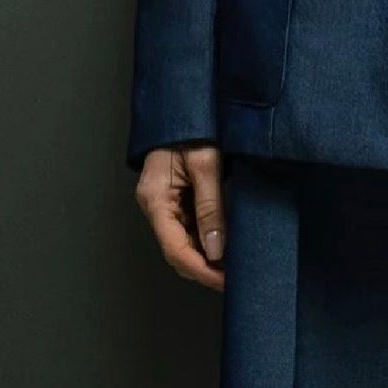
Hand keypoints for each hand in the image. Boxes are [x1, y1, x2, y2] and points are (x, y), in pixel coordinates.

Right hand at [135, 142, 226, 291]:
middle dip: (203, 268)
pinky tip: (222, 245)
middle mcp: (155, 204)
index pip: (174, 248)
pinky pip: (186, 226)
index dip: (200, 269)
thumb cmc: (192, 128)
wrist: (184, 106)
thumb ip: (210, 208)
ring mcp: (163, 201)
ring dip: (204, 256)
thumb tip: (216, 249)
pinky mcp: (174, 197)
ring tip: (231, 267)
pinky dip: (203, 239)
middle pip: (175, 249)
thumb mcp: (206, 165)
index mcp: (155, 198)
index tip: (224, 281)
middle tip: (232, 279)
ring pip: (181, 241)